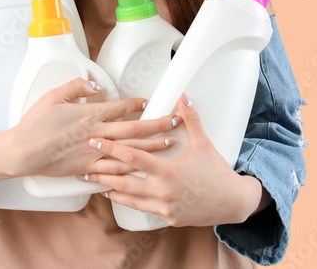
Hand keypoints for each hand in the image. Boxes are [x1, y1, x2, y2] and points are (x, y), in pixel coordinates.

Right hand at [9, 77, 179, 178]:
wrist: (23, 151)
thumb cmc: (35, 124)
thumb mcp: (53, 96)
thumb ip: (76, 87)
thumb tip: (95, 86)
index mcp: (89, 115)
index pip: (120, 108)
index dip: (137, 104)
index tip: (149, 102)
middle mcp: (96, 134)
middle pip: (134, 129)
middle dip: (158, 124)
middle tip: (175, 122)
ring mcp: (93, 154)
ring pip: (130, 150)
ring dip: (152, 147)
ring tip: (169, 144)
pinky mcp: (88, 169)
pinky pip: (114, 170)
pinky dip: (130, 169)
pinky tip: (144, 169)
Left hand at [77, 92, 253, 226]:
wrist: (233, 203)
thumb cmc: (218, 173)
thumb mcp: (204, 144)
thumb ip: (190, 120)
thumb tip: (183, 98)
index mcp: (168, 171)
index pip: (133, 157)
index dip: (111, 148)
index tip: (95, 140)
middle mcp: (162, 191)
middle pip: (123, 181)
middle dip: (101, 172)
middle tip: (83, 166)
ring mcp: (164, 207)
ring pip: (129, 198)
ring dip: (109, 189)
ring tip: (93, 182)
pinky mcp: (167, 218)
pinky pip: (141, 209)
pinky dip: (126, 201)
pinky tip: (116, 196)